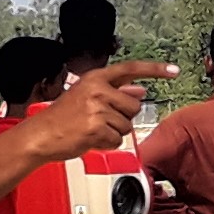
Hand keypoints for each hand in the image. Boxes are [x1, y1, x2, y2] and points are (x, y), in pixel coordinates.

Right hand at [20, 61, 176, 162]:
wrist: (40, 135)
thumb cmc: (62, 117)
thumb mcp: (87, 96)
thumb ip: (115, 91)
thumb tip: (140, 90)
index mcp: (95, 78)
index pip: (131, 69)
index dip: (155, 69)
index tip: (173, 70)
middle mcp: (97, 90)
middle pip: (133, 106)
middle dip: (122, 117)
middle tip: (99, 120)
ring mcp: (97, 109)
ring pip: (127, 125)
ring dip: (113, 132)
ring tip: (92, 129)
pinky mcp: (96, 128)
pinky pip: (117, 140)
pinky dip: (107, 144)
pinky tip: (91, 138)